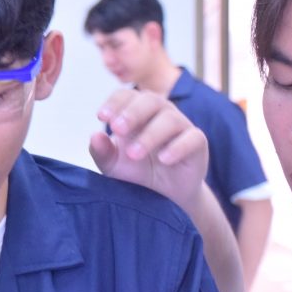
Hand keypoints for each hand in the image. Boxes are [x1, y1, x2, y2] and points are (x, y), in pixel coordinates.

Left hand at [90, 89, 208, 208]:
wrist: (164, 195)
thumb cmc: (137, 172)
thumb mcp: (113, 165)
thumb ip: (102, 152)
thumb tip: (94, 137)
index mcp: (136, 111)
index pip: (127, 95)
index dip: (115, 102)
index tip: (101, 117)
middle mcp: (160, 113)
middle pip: (150, 100)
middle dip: (132, 113)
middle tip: (117, 129)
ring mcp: (181, 125)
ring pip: (170, 119)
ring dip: (150, 135)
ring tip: (135, 154)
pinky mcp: (197, 142)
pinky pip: (192, 138)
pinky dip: (178, 147)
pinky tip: (164, 159)